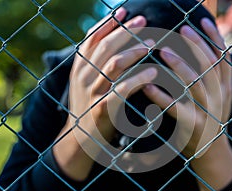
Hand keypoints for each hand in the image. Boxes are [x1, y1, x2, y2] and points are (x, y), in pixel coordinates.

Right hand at [54, 8, 155, 180]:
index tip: (123, 10)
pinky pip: (122, 89)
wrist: (80, 137)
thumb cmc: (89, 105)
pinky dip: (138, 78)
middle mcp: (83, 76)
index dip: (107, 22)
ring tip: (151, 43)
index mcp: (79, 67)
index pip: (91, 38)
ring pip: (114, 63)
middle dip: (125, 31)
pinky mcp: (102, 108)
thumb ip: (94, 63)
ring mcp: (92, 92)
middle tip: (143, 20)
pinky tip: (152, 71)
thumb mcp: (85, 82)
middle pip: (105, 46)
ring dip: (134, 50)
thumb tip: (110, 39)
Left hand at [143, 18, 231, 190]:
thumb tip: (204, 48)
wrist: (211, 151)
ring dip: (180, 65)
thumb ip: (212, 75)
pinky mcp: (193, 126)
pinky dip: (161, 96)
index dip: (214, 37)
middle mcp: (220, 97)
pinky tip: (147, 86)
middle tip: (181, 28)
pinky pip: (176, 108)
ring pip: (195, 83)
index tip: (202, 20)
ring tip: (163, 51)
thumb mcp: (217, 95)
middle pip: (210, 65)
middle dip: (196, 45)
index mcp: (226, 87)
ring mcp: (208, 111)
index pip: (224, 57)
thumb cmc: (208, 117)